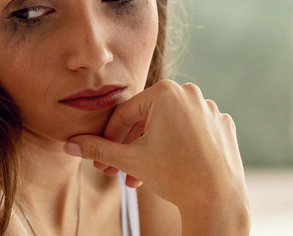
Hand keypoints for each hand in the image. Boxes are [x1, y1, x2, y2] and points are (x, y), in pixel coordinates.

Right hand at [63, 80, 249, 233]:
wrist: (217, 200)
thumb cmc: (174, 175)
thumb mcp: (129, 159)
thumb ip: (98, 148)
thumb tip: (69, 144)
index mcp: (165, 92)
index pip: (125, 114)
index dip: (108, 139)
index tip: (100, 160)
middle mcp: (190, 93)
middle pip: (147, 119)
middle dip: (129, 147)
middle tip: (116, 171)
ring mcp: (209, 109)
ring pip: (169, 126)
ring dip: (150, 149)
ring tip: (139, 177)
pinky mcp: (223, 125)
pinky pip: (192, 132)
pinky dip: (177, 146)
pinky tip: (168, 167)